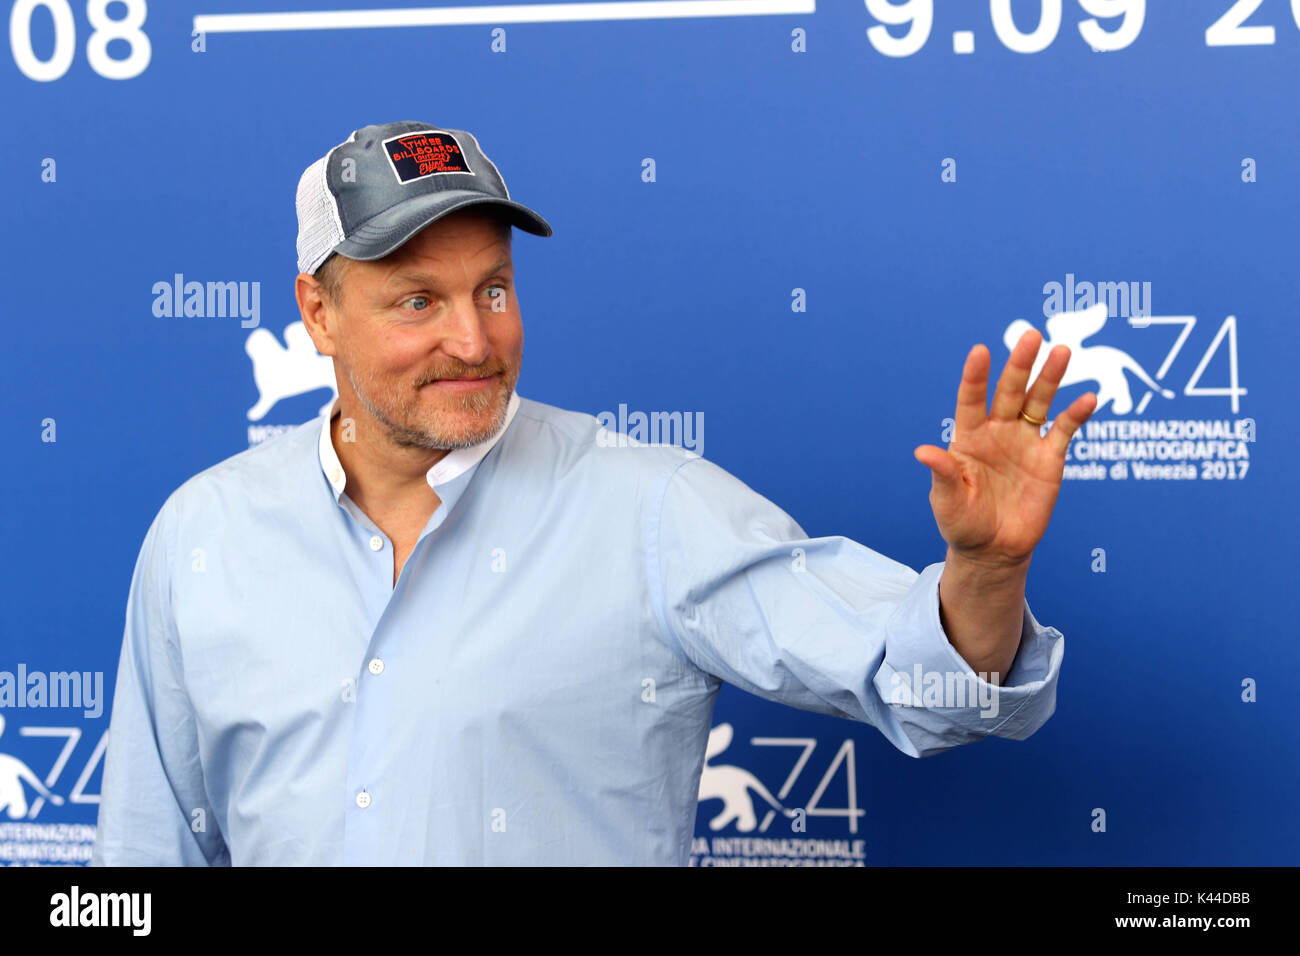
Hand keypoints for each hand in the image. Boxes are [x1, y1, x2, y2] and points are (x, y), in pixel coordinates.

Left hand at [913, 328, 1097, 567]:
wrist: (993, 550)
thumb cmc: (962, 523)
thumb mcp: (947, 501)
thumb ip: (942, 474)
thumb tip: (923, 451)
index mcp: (968, 438)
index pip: (971, 400)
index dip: (975, 377)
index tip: (979, 351)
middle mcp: (998, 432)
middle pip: (1010, 392)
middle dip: (1020, 365)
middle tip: (1031, 336)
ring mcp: (1025, 442)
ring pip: (1039, 402)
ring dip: (1050, 378)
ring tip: (1062, 351)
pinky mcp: (1049, 459)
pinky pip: (1064, 430)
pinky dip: (1076, 414)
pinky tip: (1089, 398)